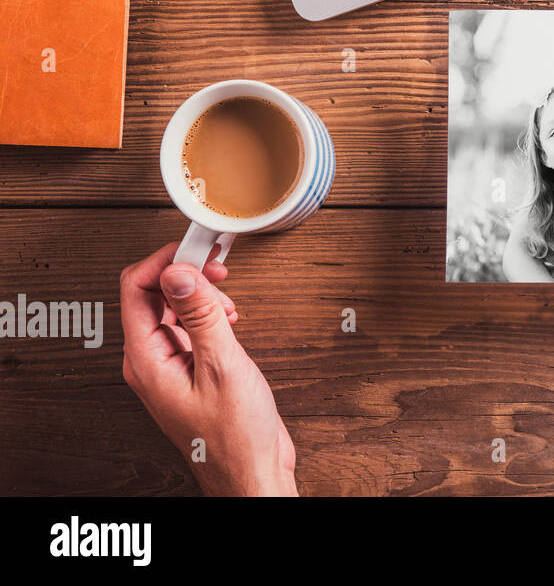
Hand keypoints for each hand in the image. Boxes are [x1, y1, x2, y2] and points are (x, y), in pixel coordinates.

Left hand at [120, 243, 296, 495]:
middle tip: (219, 267)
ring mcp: (167, 365)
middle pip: (152, 294)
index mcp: (146, 360)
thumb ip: (200, 315)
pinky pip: (186, 326)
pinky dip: (208, 313)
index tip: (198, 248)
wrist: (251, 471)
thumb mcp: (223, 366)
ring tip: (227, 304)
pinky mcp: (187, 369)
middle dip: (186, 274)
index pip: (136, 288)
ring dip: (200, 294)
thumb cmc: (236, 436)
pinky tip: (228, 321)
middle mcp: (149, 360)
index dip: (166, 260)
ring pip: (171, 308)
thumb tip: (179, 272)